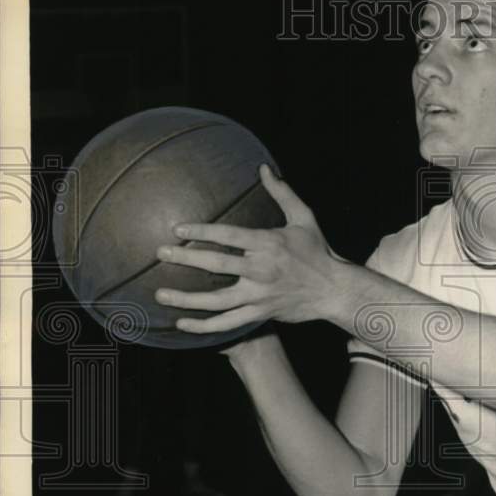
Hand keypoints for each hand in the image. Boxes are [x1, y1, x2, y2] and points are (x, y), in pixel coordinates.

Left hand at [155, 166, 344, 334]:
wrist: (334, 290)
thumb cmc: (318, 251)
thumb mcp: (304, 217)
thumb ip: (281, 192)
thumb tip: (263, 168)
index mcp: (269, 243)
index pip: (229, 235)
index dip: (202, 230)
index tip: (178, 229)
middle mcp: (262, 270)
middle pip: (217, 264)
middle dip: (186, 258)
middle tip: (161, 253)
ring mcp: (260, 295)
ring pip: (217, 300)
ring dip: (186, 299)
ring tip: (161, 294)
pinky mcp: (260, 313)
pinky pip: (228, 324)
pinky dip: (204, 326)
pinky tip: (182, 324)